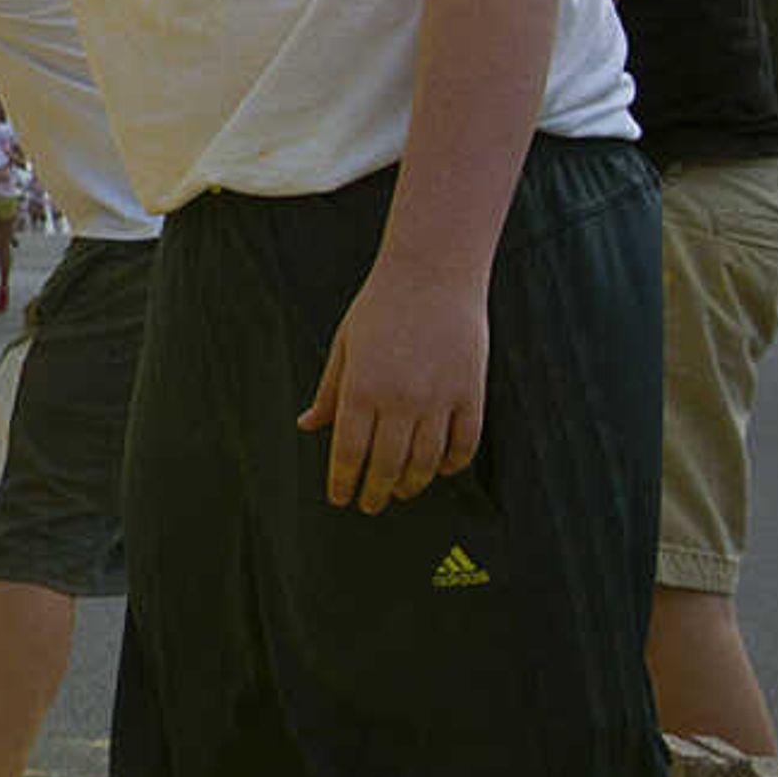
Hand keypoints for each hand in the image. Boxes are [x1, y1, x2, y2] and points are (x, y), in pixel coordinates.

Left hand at [295, 259, 487, 513]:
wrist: (434, 271)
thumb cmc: (381, 307)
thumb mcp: (344, 345)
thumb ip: (330, 391)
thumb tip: (307, 426)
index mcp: (361, 388)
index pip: (349, 453)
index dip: (344, 483)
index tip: (340, 500)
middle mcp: (399, 399)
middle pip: (387, 465)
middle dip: (375, 491)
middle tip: (370, 505)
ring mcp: (439, 398)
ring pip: (426, 462)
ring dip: (412, 483)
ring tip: (401, 491)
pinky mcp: (471, 392)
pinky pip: (464, 443)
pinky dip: (453, 463)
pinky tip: (441, 470)